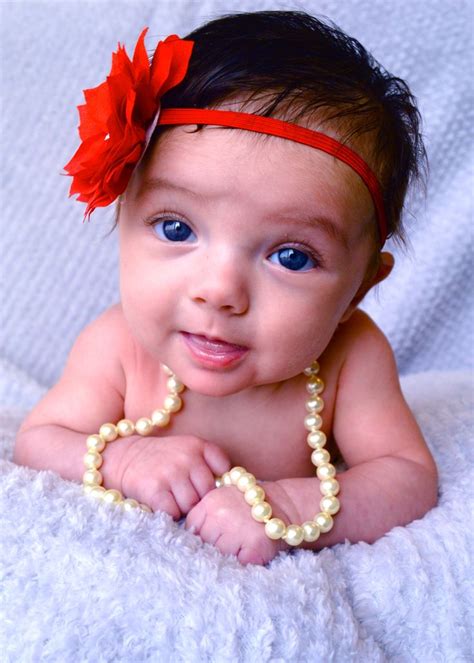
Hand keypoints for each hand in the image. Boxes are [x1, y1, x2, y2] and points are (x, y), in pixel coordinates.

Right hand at [112, 435, 230, 518]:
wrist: (126, 457)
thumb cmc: (162, 458)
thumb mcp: (188, 448)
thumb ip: (208, 462)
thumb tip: (227, 490)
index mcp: (198, 445)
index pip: (223, 469)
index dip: (215, 481)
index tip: (204, 483)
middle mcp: (186, 458)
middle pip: (208, 493)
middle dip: (198, 498)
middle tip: (185, 494)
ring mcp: (171, 474)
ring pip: (191, 506)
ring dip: (183, 508)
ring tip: (172, 498)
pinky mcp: (155, 490)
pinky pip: (174, 513)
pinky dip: (169, 513)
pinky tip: (163, 504)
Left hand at [185, 480, 300, 564]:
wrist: (282, 504)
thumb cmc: (247, 506)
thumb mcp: (221, 499)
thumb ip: (204, 516)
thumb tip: (185, 543)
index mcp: (211, 501)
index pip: (191, 528)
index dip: (200, 535)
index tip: (209, 538)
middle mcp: (222, 514)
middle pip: (203, 544)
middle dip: (213, 547)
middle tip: (229, 541)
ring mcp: (238, 530)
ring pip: (219, 557)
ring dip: (227, 557)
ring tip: (240, 546)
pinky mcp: (255, 547)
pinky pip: (238, 566)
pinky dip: (242, 564)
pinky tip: (249, 553)